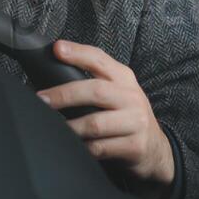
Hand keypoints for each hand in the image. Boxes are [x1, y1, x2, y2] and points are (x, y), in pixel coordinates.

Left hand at [38, 40, 174, 189]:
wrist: (156, 148)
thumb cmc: (127, 116)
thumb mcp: (117, 92)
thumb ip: (92, 81)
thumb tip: (49, 77)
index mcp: (123, 78)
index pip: (99, 59)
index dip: (78, 53)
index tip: (57, 49)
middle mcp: (131, 97)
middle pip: (95, 90)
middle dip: (64, 94)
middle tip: (42, 99)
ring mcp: (135, 122)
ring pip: (95, 123)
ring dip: (70, 126)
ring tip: (53, 127)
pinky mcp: (135, 146)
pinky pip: (100, 148)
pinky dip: (83, 147)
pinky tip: (74, 146)